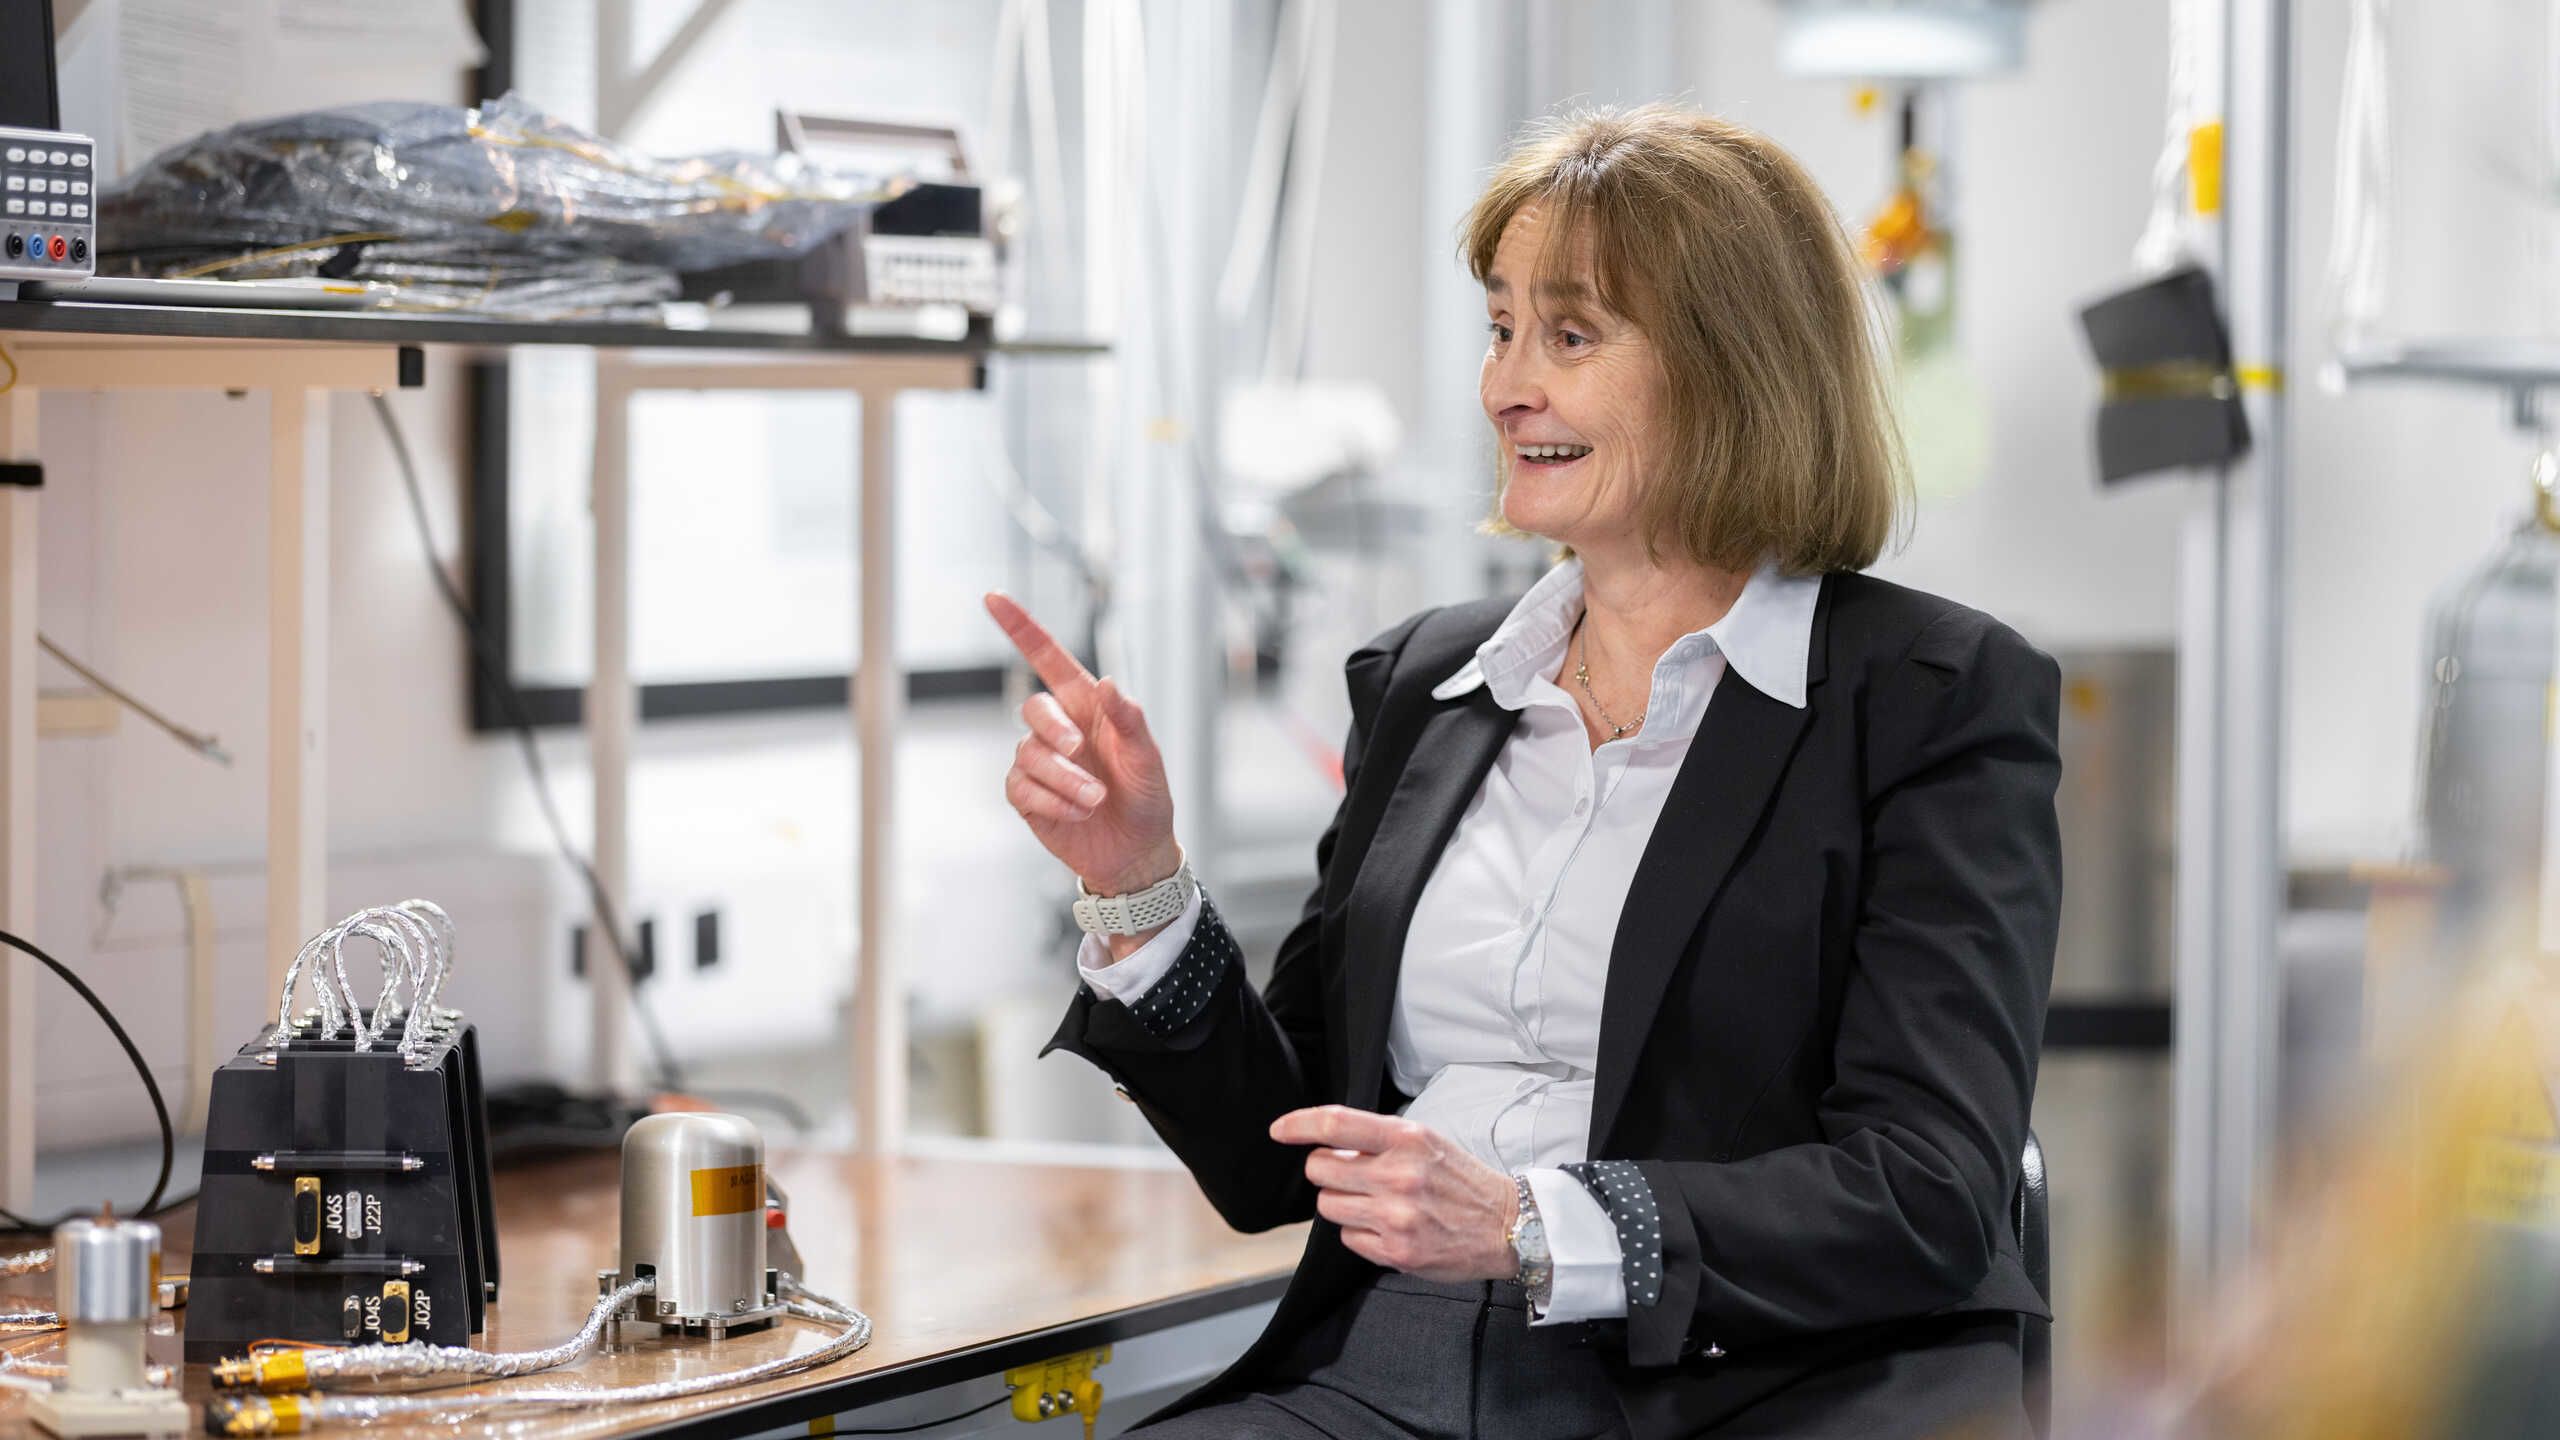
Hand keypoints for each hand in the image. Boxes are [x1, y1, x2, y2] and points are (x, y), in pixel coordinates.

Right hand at [984, 592, 1180, 897]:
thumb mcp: (1148, 758)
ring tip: (1095, 800)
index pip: (1048, 658)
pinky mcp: (1027, 797)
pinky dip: (1051, 800)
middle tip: (1080, 751)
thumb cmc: (1146, 797)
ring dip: (1064, 779)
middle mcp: (1060, 729)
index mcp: (1088, 706)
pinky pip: (1022, 788)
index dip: (1020, 627)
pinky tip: (1076, 813)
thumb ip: (1130, 720)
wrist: (1136, 852)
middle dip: (1054, 728)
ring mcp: (1041, 762)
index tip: (993, 597)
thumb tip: (1108, 683)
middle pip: (1034, 707)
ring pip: (1029, 754)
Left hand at [1270, 1105, 1517, 1282]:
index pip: (1335, 1124)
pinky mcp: (1396, 1251)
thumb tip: (1328, 1144)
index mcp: (1406, 1139)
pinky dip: (1359, 1232)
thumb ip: (1380, 1140)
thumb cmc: (1463, 1180)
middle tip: (1350, 1174)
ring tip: (1373, 1202)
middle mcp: (1398, 1176)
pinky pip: (1348, 1238)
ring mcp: (1395, 1216)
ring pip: (1328, 1205)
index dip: (1298, 1124)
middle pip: (1320, 1169)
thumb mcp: (1427, 1141)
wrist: (1508, 1226)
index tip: (1279, 1130)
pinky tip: (1386, 1226)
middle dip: (1326, 1170)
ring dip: (1341, 1202)